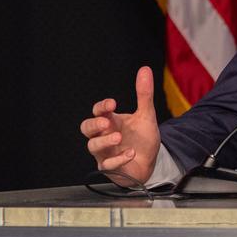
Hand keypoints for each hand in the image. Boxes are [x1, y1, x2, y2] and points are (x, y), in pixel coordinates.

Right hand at [80, 66, 160, 184]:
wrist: (150, 163)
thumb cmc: (142, 139)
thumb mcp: (146, 115)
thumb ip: (144, 94)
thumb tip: (145, 69)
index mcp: (111, 121)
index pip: (98, 111)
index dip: (101, 107)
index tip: (112, 104)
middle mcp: (104, 136)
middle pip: (86, 128)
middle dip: (93, 125)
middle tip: (106, 123)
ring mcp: (105, 152)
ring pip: (92, 146)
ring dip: (104, 142)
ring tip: (118, 138)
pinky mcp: (111, 167)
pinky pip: (107, 165)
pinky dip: (118, 159)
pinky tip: (130, 153)